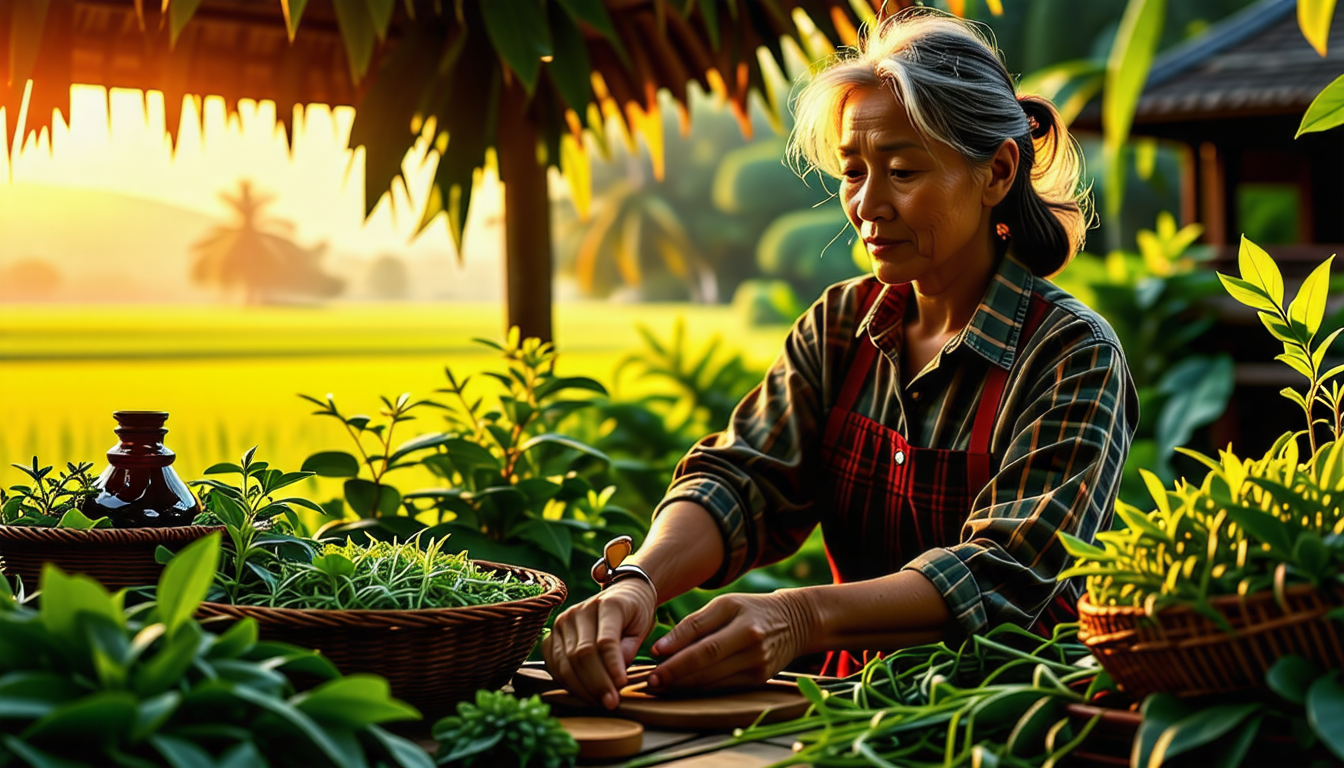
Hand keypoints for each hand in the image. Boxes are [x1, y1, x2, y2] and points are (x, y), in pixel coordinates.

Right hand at [541, 578, 656, 709]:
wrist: (621, 594)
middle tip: (611, 703)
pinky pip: (554, 665)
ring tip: (600, 702)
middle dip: (597, 683)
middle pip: (582, 654)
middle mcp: (579, 611)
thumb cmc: (635, 613)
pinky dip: (568, 683)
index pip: (605, 640)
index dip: (612, 666)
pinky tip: (584, 693)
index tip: (622, 685)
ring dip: (582, 688)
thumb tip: (615, 677)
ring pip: (566, 663)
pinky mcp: (551, 635)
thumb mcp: (642, 628)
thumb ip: (629, 649)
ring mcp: (562, 622)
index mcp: (607, 603)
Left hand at [646, 589, 815, 691]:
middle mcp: (752, 646)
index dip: (676, 650)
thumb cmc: (752, 609)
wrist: (796, 622)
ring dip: (684, 685)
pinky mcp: (758, 681)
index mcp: (742, 622)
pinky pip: (723, 687)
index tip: (653, 657)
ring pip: (713, 680)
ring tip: (660, 685)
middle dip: (675, 674)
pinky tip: (683, 687)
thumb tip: (662, 648)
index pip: (703, 640)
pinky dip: (701, 689)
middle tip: (651, 681)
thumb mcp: (726, 604)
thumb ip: (695, 624)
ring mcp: (757, 666)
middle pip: (707, 664)